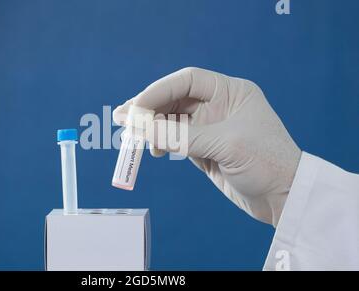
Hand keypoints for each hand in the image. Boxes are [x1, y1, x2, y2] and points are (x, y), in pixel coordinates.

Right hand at [113, 67, 301, 225]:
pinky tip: (151, 150)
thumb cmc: (267, 163)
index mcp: (230, 92)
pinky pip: (174, 140)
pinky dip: (160, 143)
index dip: (158, 90)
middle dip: (148, 108)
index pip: (187, 81)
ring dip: (150, 127)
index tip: (136, 107)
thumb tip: (141, 128)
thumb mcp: (224, 144)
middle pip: (174, 99)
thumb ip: (180, 136)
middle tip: (122, 118)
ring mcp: (210, 128)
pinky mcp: (205, 148)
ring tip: (130, 138)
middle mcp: (219, 105)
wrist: (284, 197)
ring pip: (171, 120)